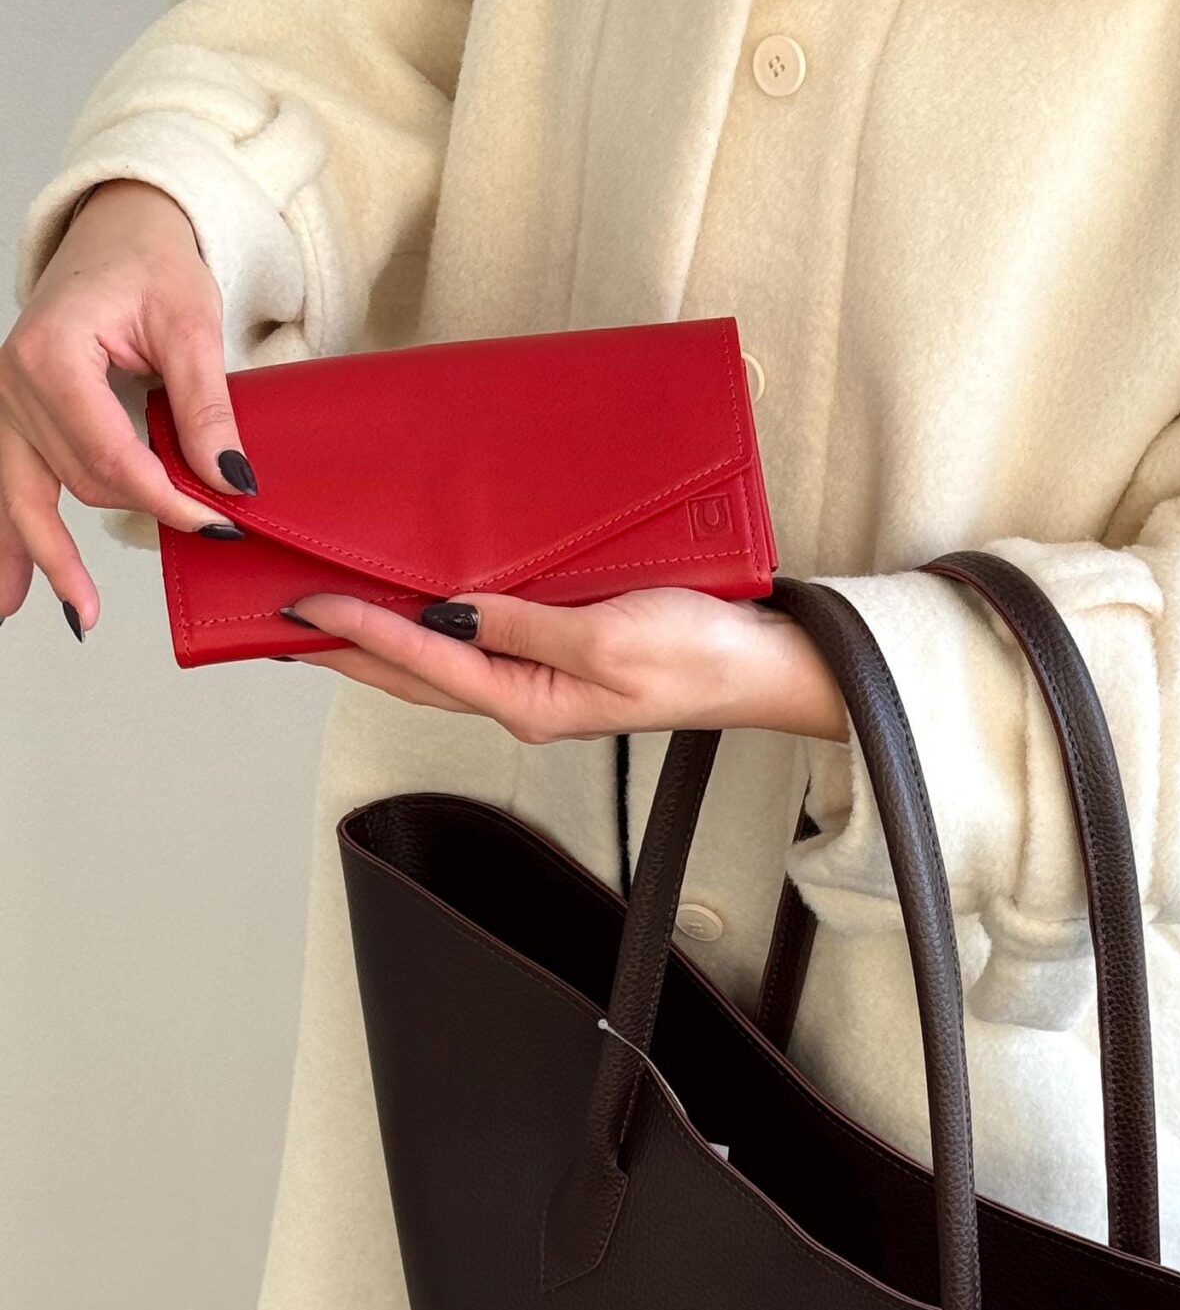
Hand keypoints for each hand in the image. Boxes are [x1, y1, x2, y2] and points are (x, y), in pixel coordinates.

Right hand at [0, 178, 253, 636]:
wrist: (118, 229)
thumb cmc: (151, 262)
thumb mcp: (192, 326)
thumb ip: (206, 408)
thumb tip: (230, 481)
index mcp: (53, 354)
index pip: (110, 456)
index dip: (166, 499)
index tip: (218, 523)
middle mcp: (14, 382)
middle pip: (78, 480)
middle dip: (136, 513)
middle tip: (199, 542)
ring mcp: (7, 401)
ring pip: (35, 493)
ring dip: (52, 554)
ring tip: (77, 614)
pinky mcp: (15, 415)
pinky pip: (10, 485)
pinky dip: (12, 538)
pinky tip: (12, 592)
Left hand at [279, 584, 849, 743]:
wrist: (769, 668)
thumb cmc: (703, 656)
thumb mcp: (611, 636)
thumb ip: (524, 624)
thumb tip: (449, 612)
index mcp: (530, 701)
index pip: (421, 661)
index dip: (356, 632)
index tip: (302, 607)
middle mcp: (524, 699)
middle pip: (412, 677)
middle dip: (343, 654)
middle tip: (280, 627)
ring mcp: (542, 683)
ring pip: (437, 667)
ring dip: (377, 646)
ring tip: (325, 623)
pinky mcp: (562, 658)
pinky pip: (477, 648)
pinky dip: (429, 631)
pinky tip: (415, 611)